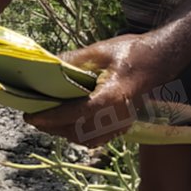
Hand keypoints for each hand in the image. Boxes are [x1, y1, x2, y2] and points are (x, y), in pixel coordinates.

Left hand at [24, 34, 172, 147]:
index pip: (76, 114)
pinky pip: (97, 137)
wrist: (158, 60)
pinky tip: (65, 122)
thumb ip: (72, 61)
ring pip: (87, 139)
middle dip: (53, 128)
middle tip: (33, 118)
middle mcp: (117, 116)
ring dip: (64, 133)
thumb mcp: (98, 51)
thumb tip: (48, 65)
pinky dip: (78, 133)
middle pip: (79, 132)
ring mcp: (122, 123)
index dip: (52, 117)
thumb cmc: (130, 52)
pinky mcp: (122, 124)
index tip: (31, 117)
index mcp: (111, 97)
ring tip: (45, 121)